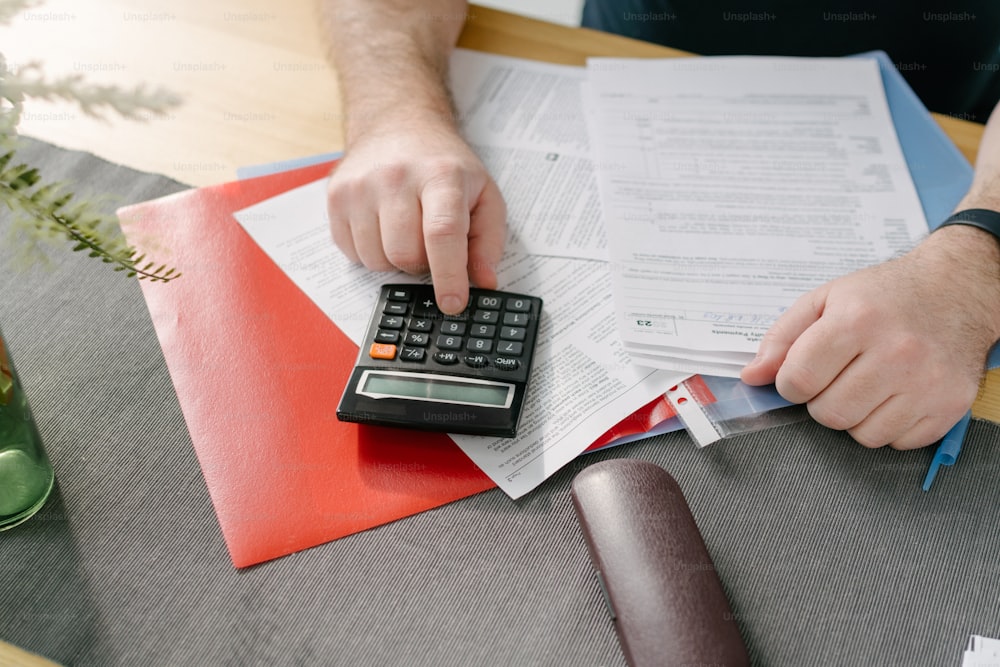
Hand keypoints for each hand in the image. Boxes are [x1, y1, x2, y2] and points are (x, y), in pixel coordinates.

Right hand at [327, 116, 506, 313]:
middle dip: (422, 265)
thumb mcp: (483, 193)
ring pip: (376, 260)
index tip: (453, 303)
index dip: (448, 276)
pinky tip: (382, 227)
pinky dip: (371, 252)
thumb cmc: (443, 164)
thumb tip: (483, 281)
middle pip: (405, 255)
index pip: (442, 234)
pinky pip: (352, 253)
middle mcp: (395, 177)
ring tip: (406, 231)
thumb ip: (488, 240)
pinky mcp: (336, 197)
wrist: (398, 123)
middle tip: (430, 244)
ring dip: (395, 260)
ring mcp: (360, 186)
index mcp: (440, 175)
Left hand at [741, 225, 999, 448]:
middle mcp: (897, 352)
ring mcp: (927, 382)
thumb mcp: (825, 299)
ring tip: (866, 384)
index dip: (790, 384)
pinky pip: (897, 442)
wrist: (956, 290)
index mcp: (858, 320)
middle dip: (821, 401)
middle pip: (829, 413)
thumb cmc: (885, 296)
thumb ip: (782, 338)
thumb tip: (752, 377)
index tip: (799, 376)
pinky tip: (894, 394)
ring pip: (862, 434)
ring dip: (854, 416)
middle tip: (836, 378)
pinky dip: (887, 425)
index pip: (799, 380)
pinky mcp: (949, 406)